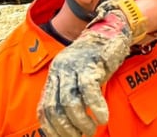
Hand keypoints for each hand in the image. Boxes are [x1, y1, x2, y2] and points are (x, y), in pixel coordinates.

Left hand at [38, 9, 132, 136]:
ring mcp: (76, 66)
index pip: (44, 108)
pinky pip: (90, 91)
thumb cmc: (97, 57)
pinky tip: (103, 118)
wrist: (112, 29)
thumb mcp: (78, 73)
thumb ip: (70, 91)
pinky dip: (96, 108)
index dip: (52, 128)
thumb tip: (68, 121)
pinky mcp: (92, 63)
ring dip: (81, 121)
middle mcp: (61, 70)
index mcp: (55, 74)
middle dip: (67, 128)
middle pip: (56, 107)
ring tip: (91, 129)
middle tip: (80, 136)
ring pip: (71, 102)